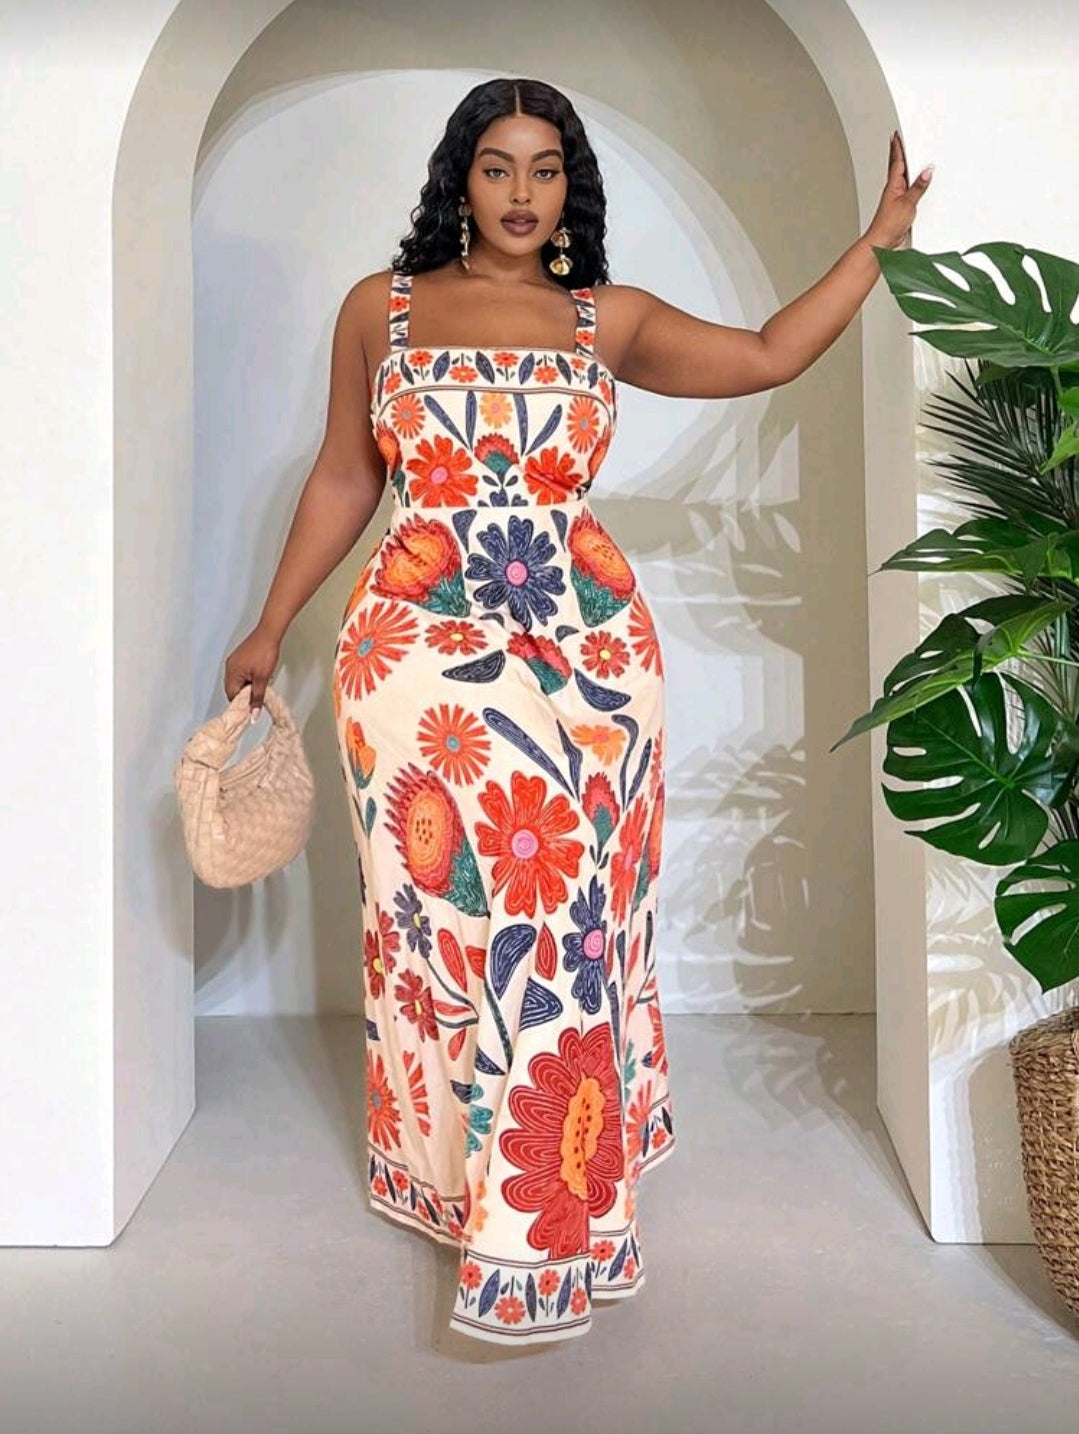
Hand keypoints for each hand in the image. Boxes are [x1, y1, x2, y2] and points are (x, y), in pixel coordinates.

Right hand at [223, 623, 280, 720]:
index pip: (232, 696)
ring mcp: (234, 661)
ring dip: (248, 686)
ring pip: (239, 681)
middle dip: (246, 695)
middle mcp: (229, 667)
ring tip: (261, 685)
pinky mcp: (240, 657)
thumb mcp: (262, 679)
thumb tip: (253, 715)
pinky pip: (241, 672)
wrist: (269, 633)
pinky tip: (259, 677)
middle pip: (234, 689)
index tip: (252, 708)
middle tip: (258, 697)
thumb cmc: (265, 652)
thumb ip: (257, 698)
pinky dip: (249, 678)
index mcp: (231, 673)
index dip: (242, 704)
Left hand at [864, 131, 932, 251]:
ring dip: (909, 168)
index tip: (897, 134)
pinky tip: (918, 184)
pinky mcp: (902, 207)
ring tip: (912, 157)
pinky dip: (914, 184)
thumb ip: (918, 187)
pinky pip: (910, 191)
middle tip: (902, 139)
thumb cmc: (888, 224)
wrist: (882, 243)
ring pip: (905, 179)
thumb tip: (927, 172)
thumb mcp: (908, 203)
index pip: (896, 160)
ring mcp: (897, 198)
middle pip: (899, 167)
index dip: (897, 147)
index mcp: (893, 184)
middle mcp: (894, 189)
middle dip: (901, 153)